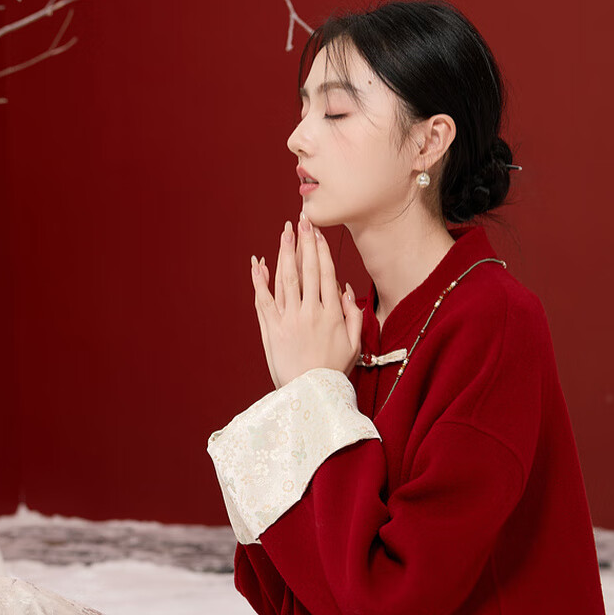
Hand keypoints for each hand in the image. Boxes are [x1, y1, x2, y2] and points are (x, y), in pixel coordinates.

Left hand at [250, 214, 361, 388]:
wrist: (310, 393)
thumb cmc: (333, 371)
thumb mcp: (354, 344)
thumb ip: (353, 315)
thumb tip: (345, 289)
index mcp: (331, 314)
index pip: (326, 274)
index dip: (321, 250)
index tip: (317, 232)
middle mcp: (310, 313)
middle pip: (307, 270)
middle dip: (304, 243)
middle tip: (301, 220)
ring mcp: (289, 320)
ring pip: (286, 280)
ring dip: (284, 253)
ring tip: (284, 233)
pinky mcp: (272, 329)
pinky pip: (264, 300)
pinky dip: (260, 281)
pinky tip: (258, 263)